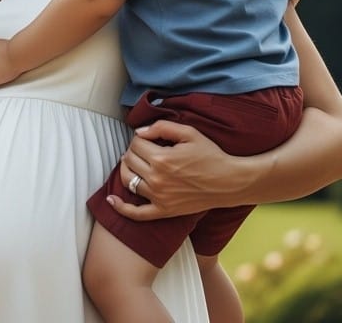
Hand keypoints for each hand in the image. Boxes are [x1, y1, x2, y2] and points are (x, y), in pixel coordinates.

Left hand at [107, 120, 250, 220]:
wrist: (230, 182)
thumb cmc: (211, 155)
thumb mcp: (189, 133)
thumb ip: (161, 127)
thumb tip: (138, 132)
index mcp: (162, 158)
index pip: (135, 143)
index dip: (140, 138)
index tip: (151, 139)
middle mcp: (156, 179)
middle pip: (128, 159)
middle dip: (134, 151)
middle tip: (146, 150)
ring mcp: (158, 197)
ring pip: (127, 180)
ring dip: (127, 169)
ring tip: (136, 164)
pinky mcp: (163, 211)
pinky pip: (136, 213)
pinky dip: (121, 207)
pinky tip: (111, 200)